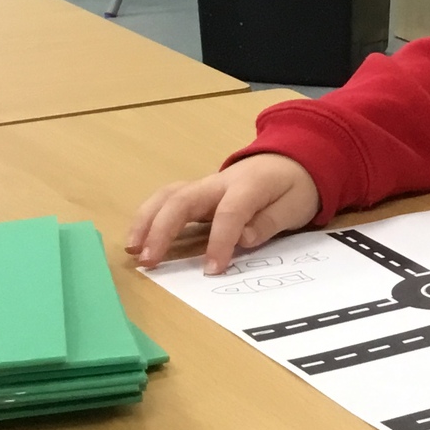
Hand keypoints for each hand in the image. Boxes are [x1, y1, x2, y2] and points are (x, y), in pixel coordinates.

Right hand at [126, 154, 321, 273]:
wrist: (292, 160)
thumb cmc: (295, 187)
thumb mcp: (296, 206)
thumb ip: (269, 222)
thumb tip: (243, 240)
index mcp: (249, 184)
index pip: (229, 212)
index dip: (220, 241)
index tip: (212, 269)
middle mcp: (219, 182)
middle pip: (183, 200)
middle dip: (163, 230)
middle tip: (150, 262)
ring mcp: (204, 186)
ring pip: (167, 197)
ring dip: (146, 223)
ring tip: (133, 252)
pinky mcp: (197, 194)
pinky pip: (167, 201)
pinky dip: (148, 219)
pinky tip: (137, 242)